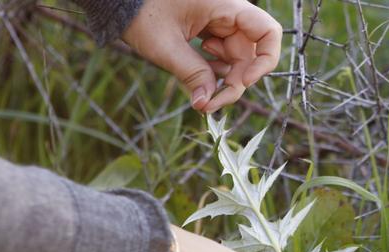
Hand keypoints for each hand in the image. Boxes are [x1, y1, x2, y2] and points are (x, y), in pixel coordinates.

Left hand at [122, 0, 281, 112]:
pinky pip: (224, 58)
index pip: (268, 32)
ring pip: (238, 60)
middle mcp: (229, 14)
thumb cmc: (140, 11)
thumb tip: (206, 103)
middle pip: (251, 55)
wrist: (120, 2)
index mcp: (226, 6)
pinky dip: (214, 73)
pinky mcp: (212, 33)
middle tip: (210, 104)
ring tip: (200, 93)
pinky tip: (198, 77)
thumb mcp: (165, 46)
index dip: (265, 61)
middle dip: (236, 83)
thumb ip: (192, 74)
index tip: (245, 82)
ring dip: (224, 82)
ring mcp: (221, 24)